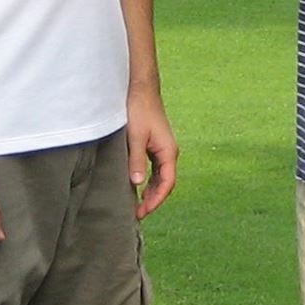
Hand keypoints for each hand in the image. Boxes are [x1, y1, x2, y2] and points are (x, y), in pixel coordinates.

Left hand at [126, 88, 177, 218]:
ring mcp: (163, 149)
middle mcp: (169, 152)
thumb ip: (136, 161)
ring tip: (138, 205)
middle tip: (138, 214)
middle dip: (154, 199)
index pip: (167, 183)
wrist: (141, 90)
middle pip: (166, 183)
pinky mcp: (156, 145)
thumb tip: (137, 184)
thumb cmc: (138, 111)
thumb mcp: (135, 137)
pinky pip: (156, 169)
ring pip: (161, 177)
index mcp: (168, 152)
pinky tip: (138, 186)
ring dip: (152, 191)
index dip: (156, 200)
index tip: (143, 212)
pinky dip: (149, 181)